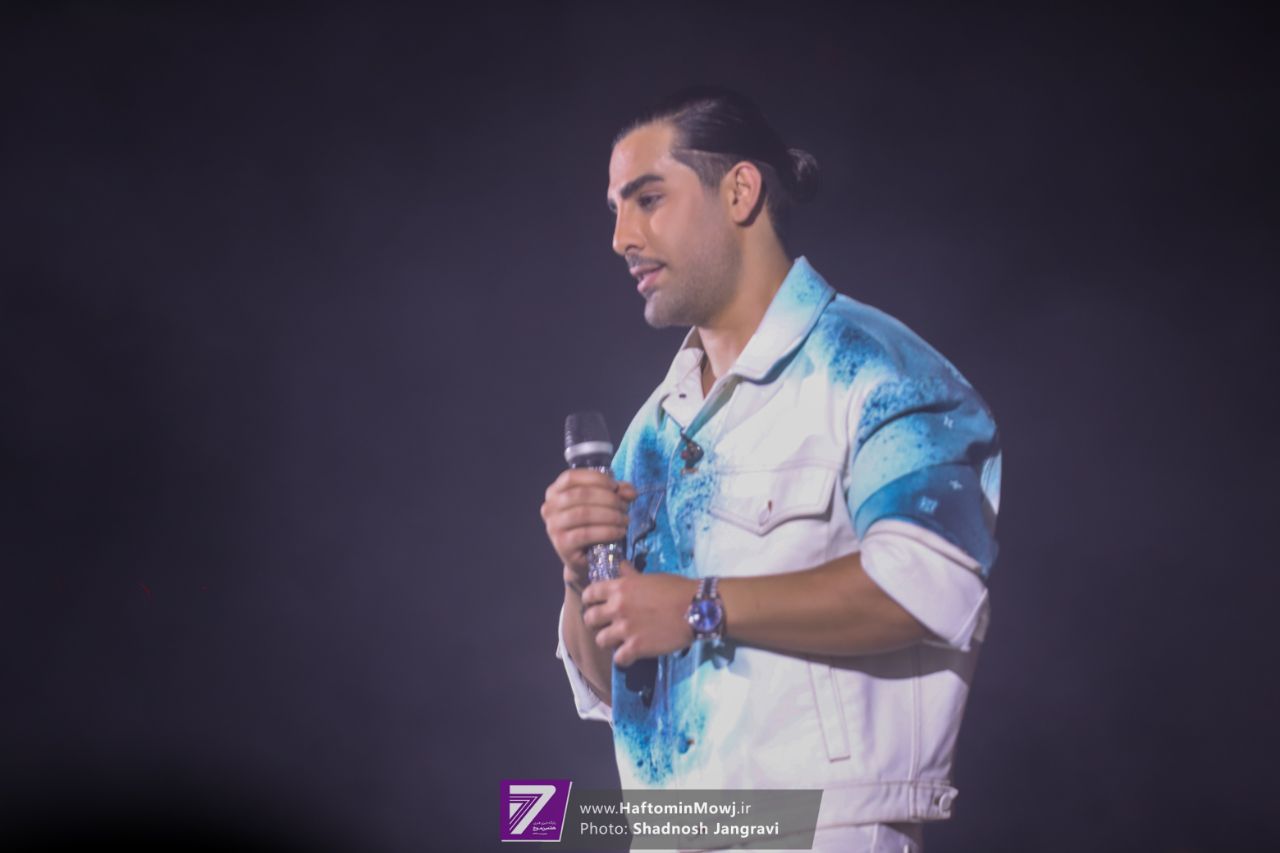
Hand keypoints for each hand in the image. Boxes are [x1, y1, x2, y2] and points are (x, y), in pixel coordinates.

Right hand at [541, 468, 636, 584]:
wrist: (586, 558)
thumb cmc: (593, 525)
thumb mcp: (605, 503)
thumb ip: (617, 493)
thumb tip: (630, 492)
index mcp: (554, 492)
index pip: (570, 477)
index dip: (595, 478)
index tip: (615, 486)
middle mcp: (549, 508)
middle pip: (579, 495)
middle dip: (608, 498)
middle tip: (625, 507)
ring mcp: (553, 527)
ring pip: (583, 514)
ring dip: (610, 515)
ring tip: (624, 520)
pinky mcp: (562, 545)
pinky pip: (586, 534)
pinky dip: (607, 531)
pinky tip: (619, 532)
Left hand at [581, 560, 697, 666]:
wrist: (697, 608)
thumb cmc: (676, 588)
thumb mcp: (650, 577)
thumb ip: (630, 576)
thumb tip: (620, 567)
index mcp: (620, 587)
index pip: (590, 594)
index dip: (590, 601)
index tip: (594, 605)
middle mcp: (618, 607)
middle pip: (590, 618)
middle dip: (595, 623)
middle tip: (605, 625)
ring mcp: (625, 629)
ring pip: (600, 640)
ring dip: (608, 641)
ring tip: (618, 641)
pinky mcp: (636, 647)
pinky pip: (618, 659)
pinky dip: (623, 659)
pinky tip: (630, 655)